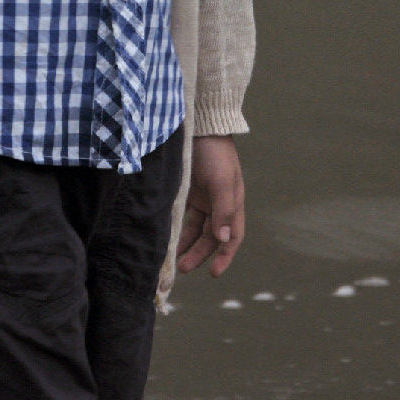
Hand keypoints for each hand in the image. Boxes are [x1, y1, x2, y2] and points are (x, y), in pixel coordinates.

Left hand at [175, 134, 244, 277]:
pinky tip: (167, 238)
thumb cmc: (215, 154)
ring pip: (195, 229)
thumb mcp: (222, 182)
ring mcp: (202, 198)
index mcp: (233, 203)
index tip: (214, 273)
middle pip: (211, 237)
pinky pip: (183, 216)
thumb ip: (223, 211)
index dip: (225, 256)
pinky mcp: (187, 191)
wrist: (200, 126)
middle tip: (183, 268)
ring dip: (186, 244)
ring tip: (173, 259)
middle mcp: (219, 204)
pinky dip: (177, 229)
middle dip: (199, 254)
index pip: (232, 236)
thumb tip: (224, 239)